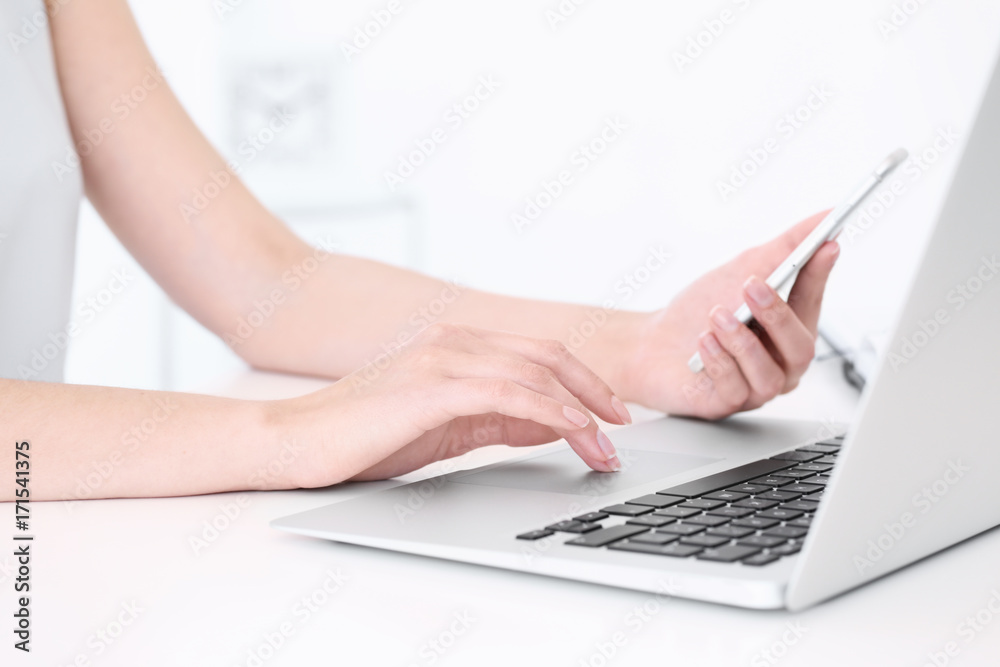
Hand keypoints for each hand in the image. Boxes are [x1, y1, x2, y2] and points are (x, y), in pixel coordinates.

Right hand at [271, 323, 633, 485]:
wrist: (297, 440)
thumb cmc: (364, 434)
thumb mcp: (448, 426)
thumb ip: (498, 420)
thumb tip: (552, 426)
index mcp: (456, 345)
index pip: (538, 355)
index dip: (583, 382)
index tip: (611, 415)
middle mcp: (453, 342)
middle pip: (547, 356)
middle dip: (594, 392)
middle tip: (623, 427)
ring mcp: (441, 360)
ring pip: (533, 373)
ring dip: (580, 411)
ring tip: (605, 446)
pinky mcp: (431, 388)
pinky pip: (506, 394)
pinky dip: (548, 411)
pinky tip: (573, 430)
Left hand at [622, 212, 838, 418]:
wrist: (649, 344)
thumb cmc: (699, 311)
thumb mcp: (741, 270)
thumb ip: (785, 248)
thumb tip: (825, 219)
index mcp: (788, 331)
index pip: (813, 302)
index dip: (820, 275)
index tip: (824, 245)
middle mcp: (778, 363)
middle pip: (800, 348)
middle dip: (777, 314)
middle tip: (753, 285)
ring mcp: (754, 388)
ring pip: (768, 375)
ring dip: (742, 340)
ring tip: (718, 314)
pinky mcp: (725, 404)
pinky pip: (733, 390)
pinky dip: (719, 362)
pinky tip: (704, 342)